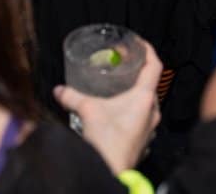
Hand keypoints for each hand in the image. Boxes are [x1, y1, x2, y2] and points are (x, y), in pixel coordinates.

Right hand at [54, 40, 161, 173]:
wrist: (111, 171)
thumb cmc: (107, 142)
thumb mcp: (87, 110)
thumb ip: (72, 96)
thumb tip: (60, 90)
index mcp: (144, 98)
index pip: (155, 66)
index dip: (148, 50)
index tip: (139, 43)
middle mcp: (151, 112)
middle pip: (151, 85)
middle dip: (138, 74)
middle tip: (125, 66)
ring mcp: (149, 129)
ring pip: (147, 105)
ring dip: (135, 95)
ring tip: (119, 90)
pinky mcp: (142, 142)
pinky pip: (142, 121)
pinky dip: (132, 113)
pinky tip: (117, 115)